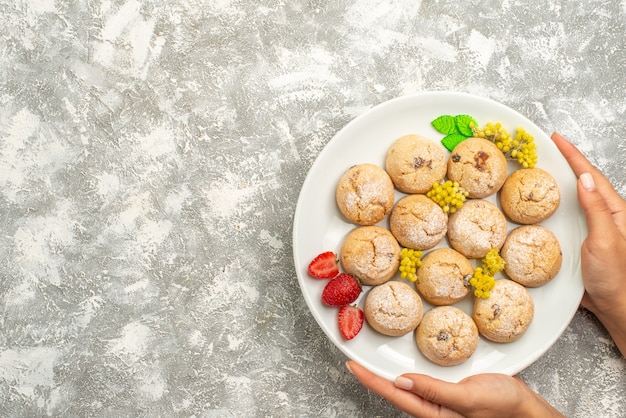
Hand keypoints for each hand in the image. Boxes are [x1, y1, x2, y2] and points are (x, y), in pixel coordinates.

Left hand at [346, 361, 563, 416]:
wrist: (526, 408)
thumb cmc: (504, 407)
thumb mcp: (469, 398)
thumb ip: (435, 391)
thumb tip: (402, 381)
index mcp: (433, 412)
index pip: (393, 393)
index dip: (370, 379)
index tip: (351, 365)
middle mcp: (432, 406)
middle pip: (394, 389)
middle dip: (373, 376)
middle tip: (353, 359)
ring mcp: (439, 397)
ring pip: (406, 383)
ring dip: (387, 371)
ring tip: (369, 358)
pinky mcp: (448, 387)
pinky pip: (421, 378)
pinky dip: (407, 367)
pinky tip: (403, 361)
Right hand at [551, 132, 625, 355]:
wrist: (617, 307)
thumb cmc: (616, 278)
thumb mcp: (606, 240)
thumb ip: (596, 209)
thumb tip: (584, 179)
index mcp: (615, 211)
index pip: (591, 176)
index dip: (574, 156)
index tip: (557, 139)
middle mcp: (605, 216)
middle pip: (583, 182)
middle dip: (566, 162)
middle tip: (546, 148)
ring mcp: (593, 228)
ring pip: (573, 198)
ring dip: (558, 182)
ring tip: (541, 169)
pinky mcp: (582, 241)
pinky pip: (567, 216)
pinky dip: (554, 205)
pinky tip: (543, 205)